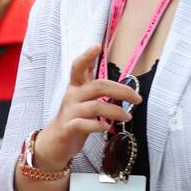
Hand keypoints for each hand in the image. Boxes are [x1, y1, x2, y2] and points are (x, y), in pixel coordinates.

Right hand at [37, 43, 141, 169]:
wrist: (54, 143)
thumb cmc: (73, 120)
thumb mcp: (83, 100)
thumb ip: (94, 88)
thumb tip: (113, 77)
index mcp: (76, 88)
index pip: (78, 67)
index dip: (87, 56)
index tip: (97, 46)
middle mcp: (72, 97)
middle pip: (97, 86)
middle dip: (121, 90)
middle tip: (137, 98)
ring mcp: (69, 112)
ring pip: (95, 106)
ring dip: (116, 111)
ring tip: (127, 117)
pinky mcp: (68, 128)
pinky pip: (83, 124)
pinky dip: (97, 125)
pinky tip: (105, 127)